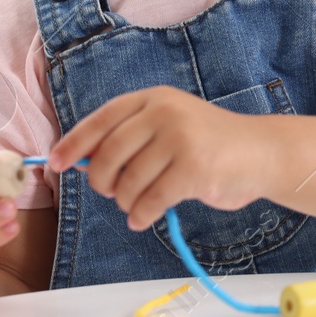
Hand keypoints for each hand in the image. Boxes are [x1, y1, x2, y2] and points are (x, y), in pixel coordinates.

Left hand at [48, 86, 266, 230]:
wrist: (261, 153)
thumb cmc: (209, 145)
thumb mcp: (170, 127)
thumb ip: (132, 137)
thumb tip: (79, 160)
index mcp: (155, 99)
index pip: (103, 119)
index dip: (74, 143)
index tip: (54, 163)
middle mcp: (166, 113)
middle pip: (108, 154)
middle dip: (102, 181)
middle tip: (111, 192)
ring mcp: (180, 139)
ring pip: (128, 182)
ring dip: (126, 203)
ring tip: (137, 206)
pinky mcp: (194, 169)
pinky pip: (150, 200)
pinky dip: (142, 215)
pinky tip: (145, 217)